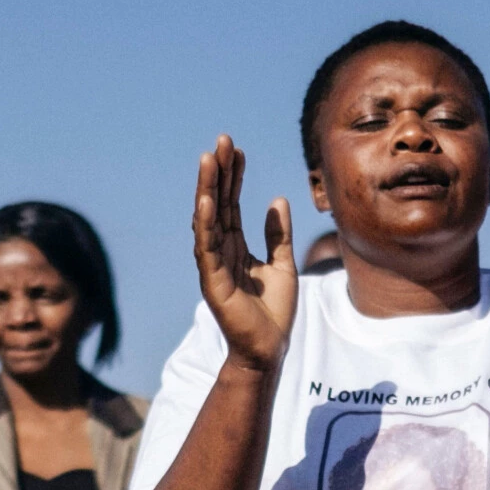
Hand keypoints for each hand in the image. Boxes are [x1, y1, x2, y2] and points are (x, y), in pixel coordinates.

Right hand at [193, 135, 295, 371]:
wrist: (270, 348)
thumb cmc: (273, 312)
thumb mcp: (283, 264)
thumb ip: (279, 234)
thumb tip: (277, 200)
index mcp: (234, 248)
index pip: (231, 205)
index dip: (234, 177)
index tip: (236, 150)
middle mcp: (219, 252)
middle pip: (218, 205)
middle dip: (219, 173)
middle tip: (222, 141)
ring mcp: (212, 266)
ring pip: (208, 220)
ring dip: (207, 188)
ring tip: (209, 159)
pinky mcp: (212, 281)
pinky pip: (206, 247)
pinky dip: (205, 222)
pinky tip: (207, 199)